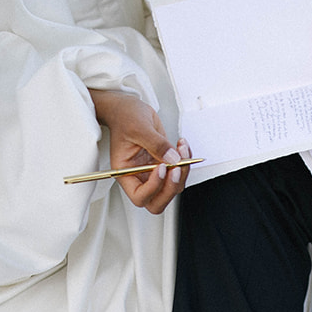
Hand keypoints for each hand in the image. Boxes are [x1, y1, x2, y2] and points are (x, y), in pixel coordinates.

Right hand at [88, 89, 189, 213]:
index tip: (160, 167)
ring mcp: (153, 173)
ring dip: (182, 171)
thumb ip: (156, 144)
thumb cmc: (125, 117)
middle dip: (171, 187)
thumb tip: (173, 158)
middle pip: (158, 201)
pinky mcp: (164, 164)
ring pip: (173, 187)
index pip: (140, 196)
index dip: (153, 187)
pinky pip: (179, 173)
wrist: (128, 109)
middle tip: (177, 166)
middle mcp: (139, 177)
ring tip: (181, 147)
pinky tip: (182, 146)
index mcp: (125, 174)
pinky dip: (186, 161)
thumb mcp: (138, 127)